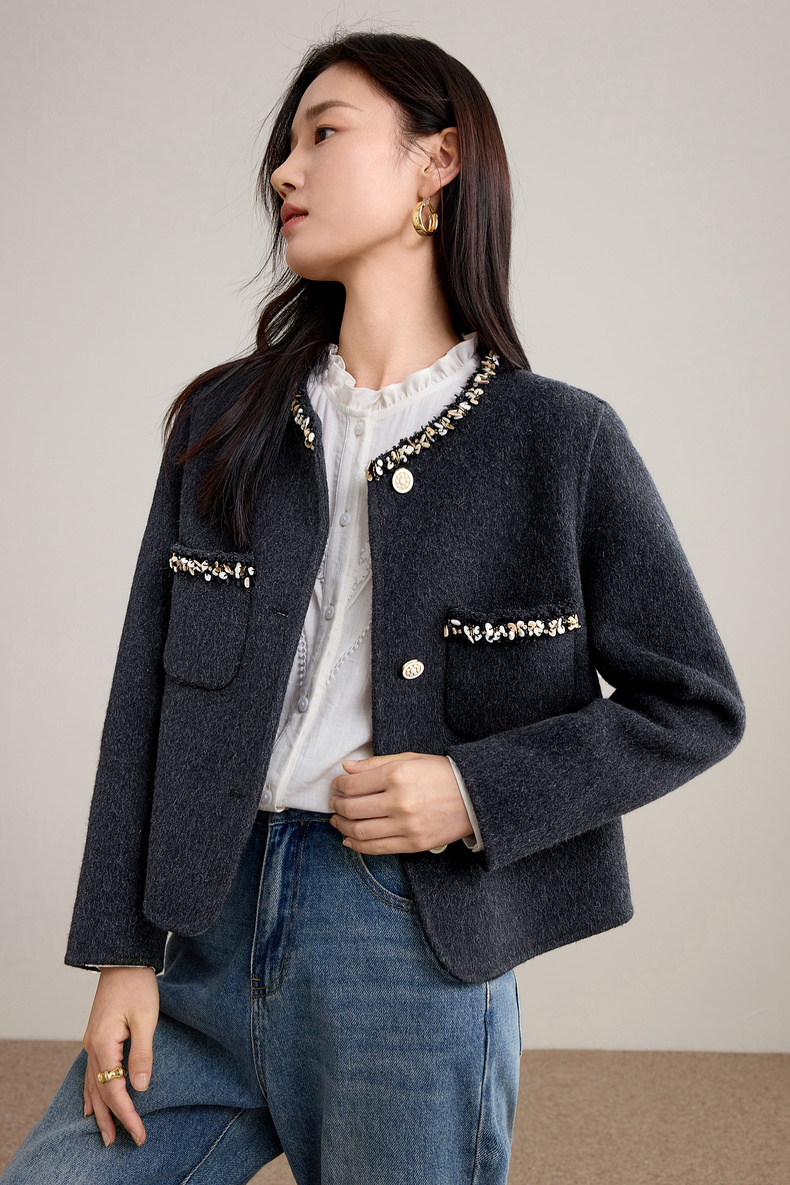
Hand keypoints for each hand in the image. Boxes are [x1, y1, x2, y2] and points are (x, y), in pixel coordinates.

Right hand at [82, 966, 158, 1146]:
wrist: (122, 959)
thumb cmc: (137, 985)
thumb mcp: (146, 1019)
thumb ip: (142, 1054)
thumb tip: (140, 1087)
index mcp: (103, 1044)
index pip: (114, 1090)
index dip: (127, 1114)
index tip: (139, 1133)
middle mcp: (92, 1047)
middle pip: (99, 1093)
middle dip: (112, 1119)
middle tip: (123, 1142)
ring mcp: (91, 1042)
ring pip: (92, 1085)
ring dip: (99, 1110)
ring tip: (105, 1134)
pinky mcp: (97, 1036)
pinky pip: (91, 1072)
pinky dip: (92, 1092)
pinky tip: (91, 1104)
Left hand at [328, 752, 474, 853]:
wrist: (474, 797)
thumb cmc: (442, 774)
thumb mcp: (409, 759)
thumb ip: (375, 763)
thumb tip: (346, 768)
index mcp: (397, 775)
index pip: (353, 784)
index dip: (339, 785)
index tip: (337, 785)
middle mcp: (399, 801)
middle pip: (352, 809)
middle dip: (337, 806)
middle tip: (334, 803)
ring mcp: (406, 825)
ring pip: (360, 830)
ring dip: (342, 826)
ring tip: (337, 821)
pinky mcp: (413, 844)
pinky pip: (376, 848)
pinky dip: (357, 845)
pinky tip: (349, 839)